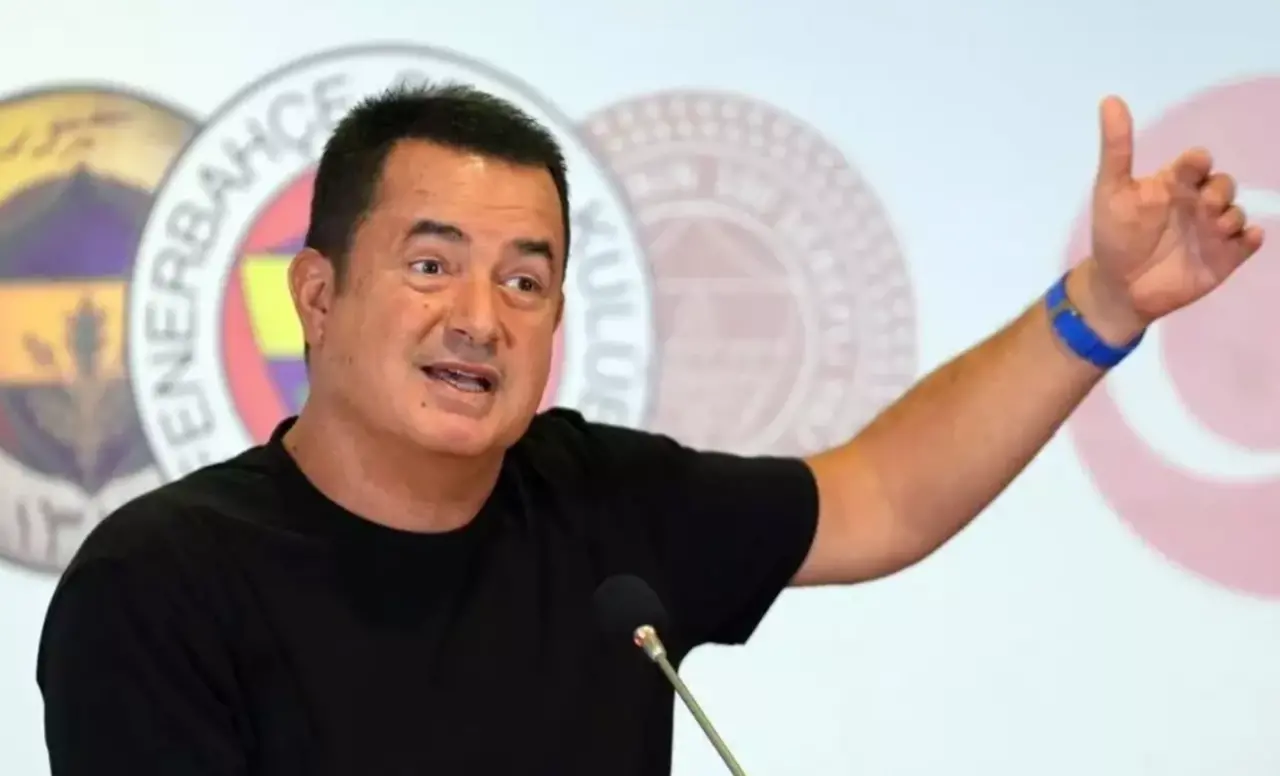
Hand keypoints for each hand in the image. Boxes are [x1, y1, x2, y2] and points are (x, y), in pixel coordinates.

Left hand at [1086, 95, 1263, 331]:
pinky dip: (1251, 239)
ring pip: (1238, 212)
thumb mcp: (1111, 190)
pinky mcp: (1223, 258)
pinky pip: (1249, 242)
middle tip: (1203, 205)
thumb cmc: (1115, 235)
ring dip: (1232, 216)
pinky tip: (1244, 241)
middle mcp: (1196, 204)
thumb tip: (1110, 99)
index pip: (1198, 161)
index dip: (1197, 162)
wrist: (1119, 287)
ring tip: (1214, 228)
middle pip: (1224, 184)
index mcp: (1173, 184)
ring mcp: (1211, 231)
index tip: (1189, 168)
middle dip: (1220, 190)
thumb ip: (1116, 149)